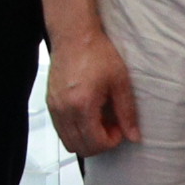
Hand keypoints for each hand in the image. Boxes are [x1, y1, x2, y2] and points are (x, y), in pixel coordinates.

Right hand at [47, 30, 142, 155]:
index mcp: (82, 105)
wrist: (74, 36)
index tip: (120, 129)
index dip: (111, 142)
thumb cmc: (96, 53)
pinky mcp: (50, 103)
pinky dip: (76, 131)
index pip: (95, 142)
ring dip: (87, 139)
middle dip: (100, 144)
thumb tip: (134, 135)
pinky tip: (88, 116)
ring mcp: (54, 107)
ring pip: (68, 142)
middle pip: (80, 147)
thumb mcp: (120, 82)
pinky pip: (61, 130)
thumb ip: (127, 112)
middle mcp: (64, 110)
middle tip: (111, 127)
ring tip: (99, 122)